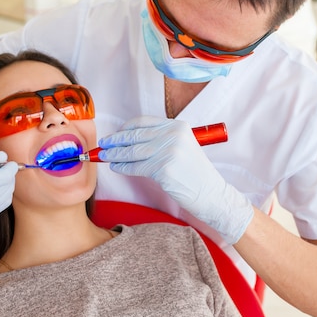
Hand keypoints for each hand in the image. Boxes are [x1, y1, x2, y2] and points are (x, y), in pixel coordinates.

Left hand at [98, 116, 253, 242]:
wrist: (212, 194)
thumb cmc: (196, 174)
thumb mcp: (183, 147)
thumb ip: (162, 139)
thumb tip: (131, 139)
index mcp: (178, 126)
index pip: (144, 122)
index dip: (126, 128)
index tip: (116, 134)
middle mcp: (173, 135)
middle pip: (136, 135)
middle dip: (116, 140)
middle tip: (104, 144)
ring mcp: (169, 152)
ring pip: (133, 151)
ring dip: (115, 154)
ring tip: (105, 156)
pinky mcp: (164, 169)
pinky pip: (136, 167)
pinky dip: (123, 167)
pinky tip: (117, 167)